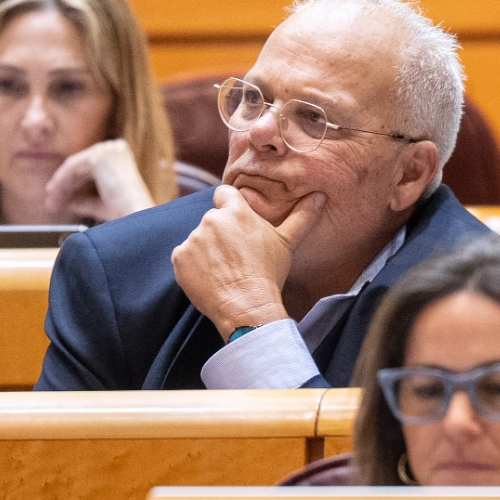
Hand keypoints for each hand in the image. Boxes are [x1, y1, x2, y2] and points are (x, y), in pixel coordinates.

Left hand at [44, 139, 155, 223]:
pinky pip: (72, 168)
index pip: (90, 166)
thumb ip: (85, 200)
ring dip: (60, 186)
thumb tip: (69, 202)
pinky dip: (61, 183)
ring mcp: (107, 150)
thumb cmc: (124, 211)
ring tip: (52, 203)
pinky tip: (55, 196)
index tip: (60, 199)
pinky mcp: (98, 157)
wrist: (133, 214)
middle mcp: (115, 147)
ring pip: (74, 167)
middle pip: (80, 166)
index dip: (73, 183)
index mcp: (120, 154)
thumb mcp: (101, 202)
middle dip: (64, 186)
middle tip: (52, 202)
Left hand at [171, 187, 324, 338]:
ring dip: (207, 251)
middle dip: (221, 234)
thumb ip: (302, 215)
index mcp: (236, 211)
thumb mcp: (288, 243)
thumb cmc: (269, 273)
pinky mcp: (179, 257)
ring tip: (224, 270)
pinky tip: (210, 278)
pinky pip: (184, 257)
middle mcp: (211, 220)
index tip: (237, 226)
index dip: (229, 207)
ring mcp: (193, 238)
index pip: (224, 194)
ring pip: (199, 240)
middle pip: (213, 220)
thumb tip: (320, 196)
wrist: (247, 305)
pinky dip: (193, 266)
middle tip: (236, 256)